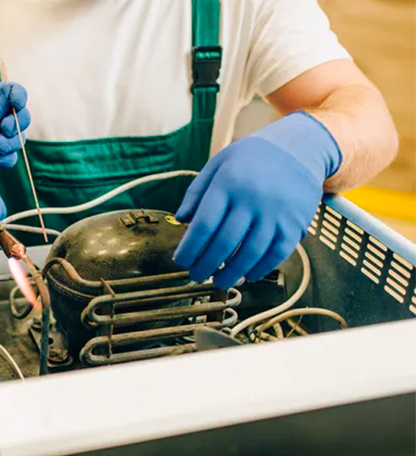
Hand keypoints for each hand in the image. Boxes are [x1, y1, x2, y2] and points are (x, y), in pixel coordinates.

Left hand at [0, 82, 29, 189]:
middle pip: (21, 116)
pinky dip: (3, 158)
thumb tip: (11, 89)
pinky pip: (11, 158)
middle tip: (3, 129)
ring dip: (10, 143)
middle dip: (17, 123)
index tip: (17, 105)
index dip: (19, 97)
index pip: (12, 92)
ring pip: (18, 139)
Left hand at [173, 111, 341, 288]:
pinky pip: (276, 254)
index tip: (181, 261)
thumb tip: (181, 219)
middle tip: (196, 275)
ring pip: (249, 254)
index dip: (190, 248)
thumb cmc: (251, 158)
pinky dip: (260, 269)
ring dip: (232, 273)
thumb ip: (196, 191)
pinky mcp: (294, 225)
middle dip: (206, 265)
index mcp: (228, 184)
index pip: (204, 224)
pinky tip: (248, 274)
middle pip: (224, 243)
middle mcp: (252, 200)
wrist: (300, 148)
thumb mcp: (218, 163)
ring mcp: (275, 214)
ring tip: (219, 282)